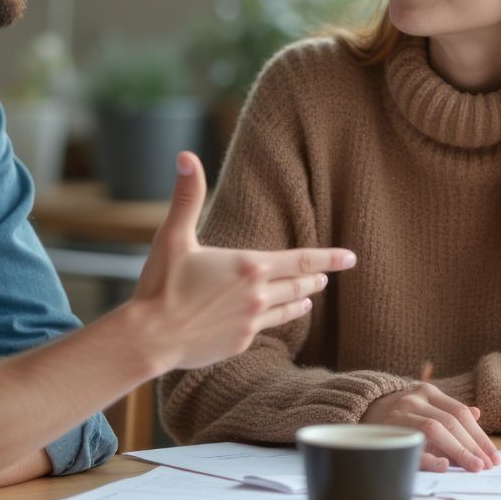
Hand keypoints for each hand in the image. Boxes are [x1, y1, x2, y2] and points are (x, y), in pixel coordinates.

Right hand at [128, 151, 356, 371]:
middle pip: (299, 285)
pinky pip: (265, 328)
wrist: (150, 337)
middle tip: (327, 276)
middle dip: (315, 278)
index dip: (329, 258)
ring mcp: (250, 322)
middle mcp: (257, 295)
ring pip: (288, 309)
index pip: (300, 260)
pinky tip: (273, 318)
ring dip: (301, 300)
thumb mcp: (174, 236)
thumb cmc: (160, 285)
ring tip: (309, 297)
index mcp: (248, 266)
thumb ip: (187, 196)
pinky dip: (276, 319)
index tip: (350, 257)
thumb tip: (185, 156)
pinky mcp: (240, 343)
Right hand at [361, 382, 499, 471]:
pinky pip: (412, 445)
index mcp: (428, 391)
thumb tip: (478, 414)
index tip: (493, 456)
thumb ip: (450, 411)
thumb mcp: (426, 404)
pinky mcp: (388, 431)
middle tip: (487, 465)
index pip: (460, 413)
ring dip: (459, 451)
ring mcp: (400, 414)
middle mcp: (414, 399)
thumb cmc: (401, 412)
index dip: (480, 435)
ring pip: (435, 429)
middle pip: (450, 422)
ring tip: (474, 466)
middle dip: (473, 446)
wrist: (363, 408)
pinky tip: (445, 465)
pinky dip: (430, 457)